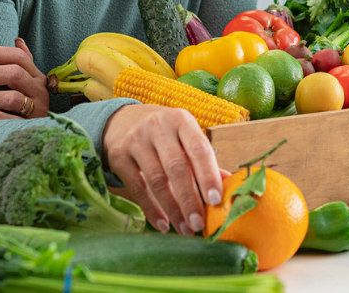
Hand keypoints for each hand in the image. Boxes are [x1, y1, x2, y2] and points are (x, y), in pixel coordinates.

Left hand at [0, 38, 50, 120]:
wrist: (47, 133)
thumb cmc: (30, 102)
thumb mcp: (31, 82)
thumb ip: (24, 63)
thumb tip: (17, 40)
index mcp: (36, 76)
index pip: (18, 57)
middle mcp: (38, 90)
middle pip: (14, 74)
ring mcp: (37, 109)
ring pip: (12, 98)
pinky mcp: (30, 127)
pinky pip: (11, 120)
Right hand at [102, 104, 224, 235]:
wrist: (120, 120)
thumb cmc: (163, 132)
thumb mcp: (184, 136)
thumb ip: (204, 160)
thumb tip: (230, 185)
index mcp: (181, 121)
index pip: (199, 148)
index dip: (208, 175)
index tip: (216, 200)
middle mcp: (158, 127)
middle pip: (176, 167)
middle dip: (189, 199)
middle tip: (199, 224)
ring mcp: (136, 140)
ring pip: (156, 180)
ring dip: (172, 208)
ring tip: (185, 229)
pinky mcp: (118, 156)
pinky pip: (137, 187)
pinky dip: (151, 209)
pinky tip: (163, 224)